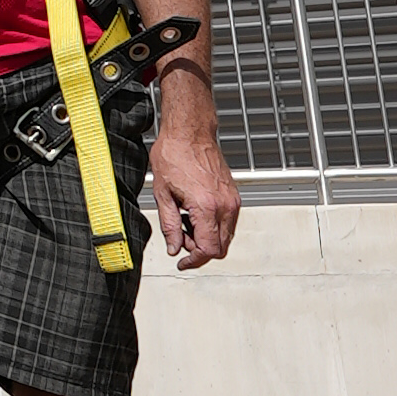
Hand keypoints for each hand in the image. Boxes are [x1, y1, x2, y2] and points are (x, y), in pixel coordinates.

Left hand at [150, 97, 240, 269]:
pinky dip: (212, 226)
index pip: (208, 249)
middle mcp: (225, 205)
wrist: (189, 133)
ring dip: (206, 238)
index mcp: (207, 207)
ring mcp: (232, 200)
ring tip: (184, 222)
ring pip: (226, 236)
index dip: (194, 261)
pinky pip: (227, 222)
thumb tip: (174, 247)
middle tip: (179, 238)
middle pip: (220, 247)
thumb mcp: (162, 195)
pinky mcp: (233, 195)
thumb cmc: (175, 155)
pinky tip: (193, 214)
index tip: (182, 262)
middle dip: (199, 249)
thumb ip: (169, 226)